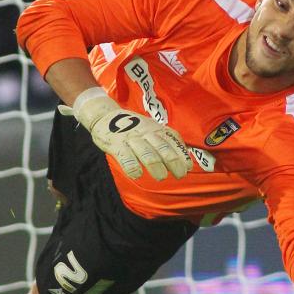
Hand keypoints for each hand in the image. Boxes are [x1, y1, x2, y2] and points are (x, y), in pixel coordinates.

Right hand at [59, 88, 191, 180]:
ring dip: (155, 165)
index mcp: (156, 129)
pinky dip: (131, 166)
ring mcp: (131, 138)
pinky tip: (137, 175)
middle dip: (173, 162)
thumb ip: (167, 141)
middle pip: (162, 147)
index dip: (182, 154)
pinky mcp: (116, 144)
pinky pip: (125, 156)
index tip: (188, 168)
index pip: (172, 141)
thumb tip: (186, 160)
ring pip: (146, 152)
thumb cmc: (133, 127)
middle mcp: (146, 133)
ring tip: (161, 177)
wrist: (105, 116)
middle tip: (180, 175)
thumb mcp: (152, 129)